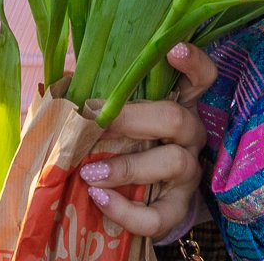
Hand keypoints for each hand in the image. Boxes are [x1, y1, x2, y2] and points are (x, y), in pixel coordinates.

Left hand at [80, 44, 218, 241]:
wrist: (135, 198)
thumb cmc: (119, 143)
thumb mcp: (113, 117)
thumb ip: (96, 98)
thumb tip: (61, 87)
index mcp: (179, 104)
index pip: (202, 78)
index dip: (193, 62)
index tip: (173, 49)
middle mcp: (191, 136)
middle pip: (177, 118)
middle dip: (134, 118)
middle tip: (95, 120)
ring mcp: (188, 174)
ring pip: (173, 163)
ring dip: (127, 166)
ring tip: (89, 172)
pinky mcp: (176, 210)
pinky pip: (158, 215)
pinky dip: (126, 210)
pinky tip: (99, 198)